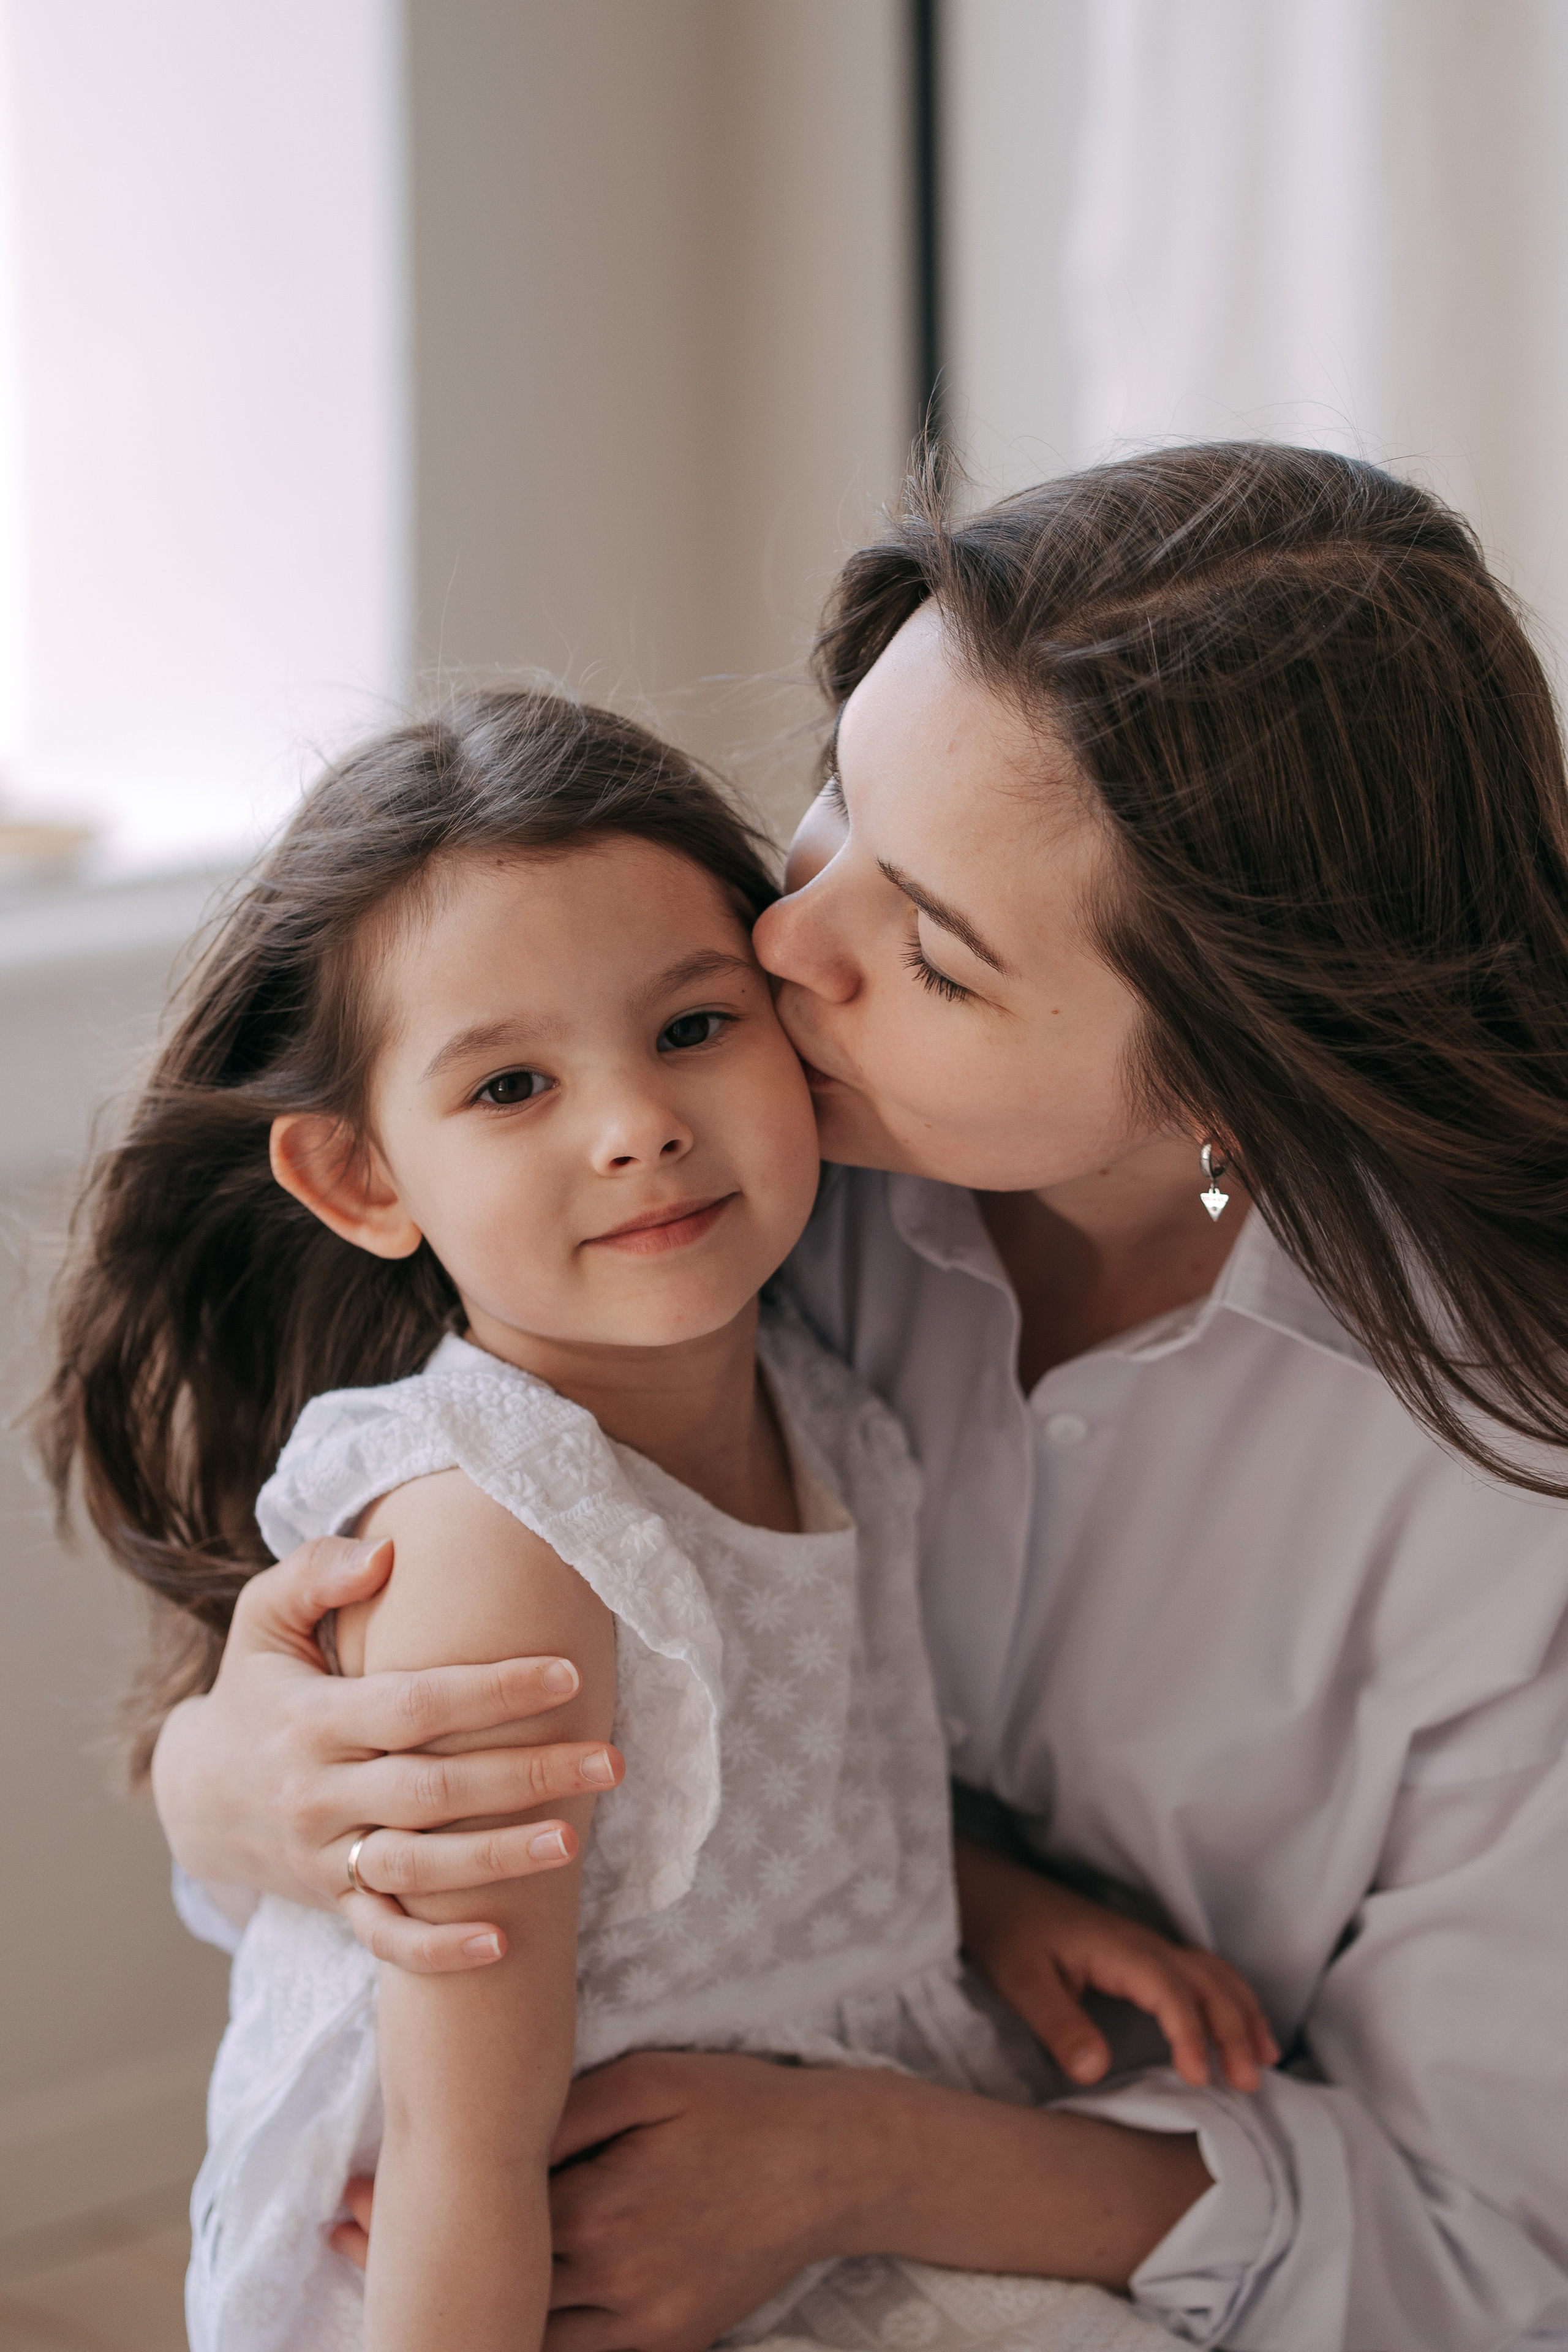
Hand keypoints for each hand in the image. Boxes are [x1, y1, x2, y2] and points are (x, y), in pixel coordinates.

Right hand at [150, 1534, 624, 1972]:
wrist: (196, 1795)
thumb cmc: (257, 1688)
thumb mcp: (262, 1618)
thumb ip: (315, 1571)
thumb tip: (384, 1551)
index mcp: (310, 1718)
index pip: (412, 1705)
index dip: (490, 1691)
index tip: (567, 1675)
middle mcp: (316, 1793)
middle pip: (431, 1790)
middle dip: (524, 1776)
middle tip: (610, 1762)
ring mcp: (323, 1855)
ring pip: (415, 1868)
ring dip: (496, 1861)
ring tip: (573, 1843)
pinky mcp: (331, 1902)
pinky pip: (381, 1938)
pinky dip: (435, 1951)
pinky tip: (502, 1945)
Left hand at [329, 2047, 1212, 2320]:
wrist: (834, 2164)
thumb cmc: (737, 2104)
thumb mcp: (649, 2081)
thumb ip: (564, 2111)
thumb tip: (486, 2128)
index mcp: (601, 2203)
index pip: (482, 2219)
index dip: (412, 2212)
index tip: (353, 2198)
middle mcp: (612, 2277)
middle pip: (492, 2283)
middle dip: (418, 2265)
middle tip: (349, 2239)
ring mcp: (641, 2323)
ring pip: (527, 2334)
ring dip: (463, 2311)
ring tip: (402, 2285)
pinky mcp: (668, 2344)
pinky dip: (526, 2341)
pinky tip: (486, 2319)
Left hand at [956, 1838, 1277, 2090]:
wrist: (994, 1893)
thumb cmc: (1005, 1934)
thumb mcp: (1021, 1982)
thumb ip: (1058, 2025)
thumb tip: (1096, 2071)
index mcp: (1118, 1949)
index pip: (1171, 1992)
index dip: (1191, 2035)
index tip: (1200, 2080)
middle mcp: (1143, 1942)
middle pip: (1206, 1981)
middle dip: (1234, 2029)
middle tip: (1248, 2083)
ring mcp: (1146, 1944)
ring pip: (1212, 1973)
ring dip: (1242, 2012)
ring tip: (1264, 2060)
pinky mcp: (1142, 1952)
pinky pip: (1200, 1971)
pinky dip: (1229, 1998)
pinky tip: (1238, 2028)